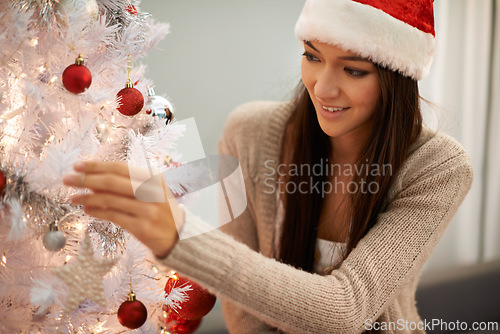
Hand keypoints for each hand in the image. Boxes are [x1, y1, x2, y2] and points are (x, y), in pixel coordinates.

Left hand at [63, 161, 183, 257]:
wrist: (179, 236)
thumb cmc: (161, 211)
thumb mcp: (152, 192)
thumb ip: (129, 184)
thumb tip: (96, 177)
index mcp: (153, 179)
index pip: (120, 168)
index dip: (97, 165)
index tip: (78, 165)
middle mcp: (151, 192)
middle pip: (113, 182)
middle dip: (87, 179)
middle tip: (68, 179)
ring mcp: (148, 210)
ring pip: (111, 200)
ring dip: (88, 198)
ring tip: (74, 197)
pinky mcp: (142, 228)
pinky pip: (114, 217)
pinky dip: (98, 212)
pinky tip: (87, 209)